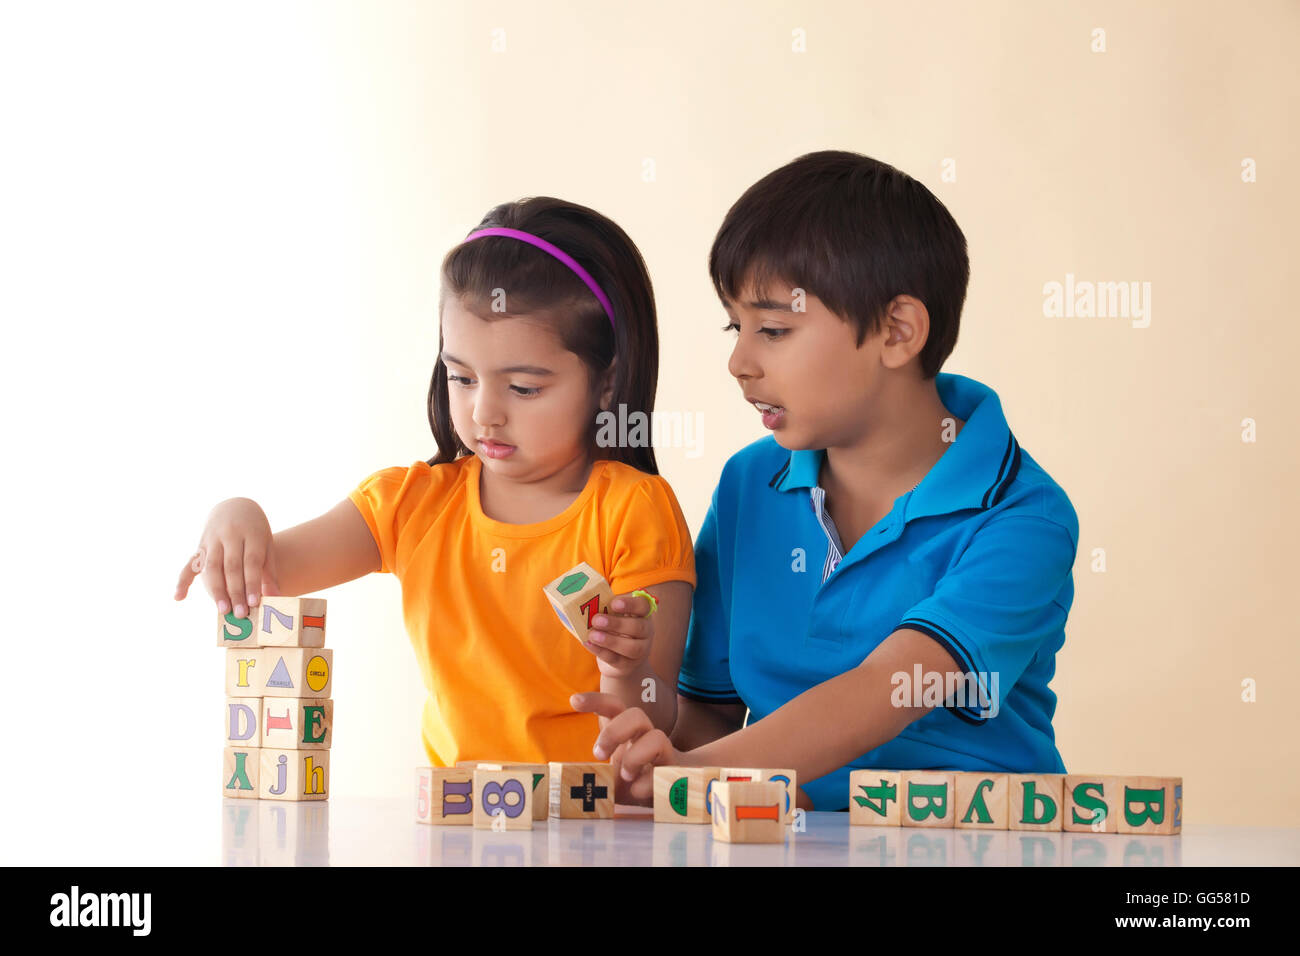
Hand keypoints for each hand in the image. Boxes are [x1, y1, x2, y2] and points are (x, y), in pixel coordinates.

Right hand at [174, 497, 280, 619]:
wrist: (236, 506)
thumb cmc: (256, 532)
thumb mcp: (267, 546)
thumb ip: (269, 572)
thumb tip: (276, 597)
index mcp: (251, 534)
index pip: (251, 562)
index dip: (252, 583)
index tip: (255, 603)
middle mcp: (230, 535)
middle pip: (231, 567)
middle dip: (235, 592)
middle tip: (241, 614)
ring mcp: (212, 539)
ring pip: (212, 567)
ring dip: (216, 590)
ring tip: (223, 611)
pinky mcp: (200, 545)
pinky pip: (188, 564)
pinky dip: (182, 580)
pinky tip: (178, 597)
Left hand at [570, 691, 682, 805]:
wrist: (670, 796)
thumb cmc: (633, 783)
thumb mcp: (610, 777)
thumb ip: (595, 776)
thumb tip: (570, 781)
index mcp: (627, 734)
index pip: (615, 708)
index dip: (596, 701)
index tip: (574, 701)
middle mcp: (646, 738)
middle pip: (636, 715)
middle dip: (614, 732)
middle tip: (598, 754)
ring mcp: (664, 754)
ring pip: (657, 737)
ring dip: (636, 757)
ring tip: (626, 776)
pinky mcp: (675, 773)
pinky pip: (667, 771)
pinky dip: (648, 783)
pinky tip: (638, 792)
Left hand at [581, 591, 654, 679]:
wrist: (622, 661)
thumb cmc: (616, 631)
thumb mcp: (615, 618)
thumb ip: (607, 611)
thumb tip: (587, 604)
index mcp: (643, 615)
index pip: (644, 606)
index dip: (631, 604)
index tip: (614, 603)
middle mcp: (646, 633)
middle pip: (639, 627)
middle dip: (617, 623)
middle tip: (596, 620)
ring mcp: (640, 651)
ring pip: (631, 648)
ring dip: (610, 640)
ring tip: (592, 635)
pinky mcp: (627, 665)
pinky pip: (615, 659)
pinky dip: (600, 651)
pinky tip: (589, 643)